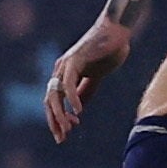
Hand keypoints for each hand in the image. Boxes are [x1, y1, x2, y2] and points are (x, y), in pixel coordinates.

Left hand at [43, 16, 133, 142]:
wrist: (117, 29)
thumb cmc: (107, 50)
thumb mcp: (94, 76)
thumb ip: (85, 91)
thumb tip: (77, 109)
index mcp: (64, 73)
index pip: (53, 101)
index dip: (57, 118)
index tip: (66, 133)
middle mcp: (60, 69)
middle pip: (49, 100)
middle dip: (54, 121)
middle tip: (62, 138)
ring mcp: (66, 63)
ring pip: (55, 94)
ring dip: (60, 114)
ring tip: (68, 128)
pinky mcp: (76, 59)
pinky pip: (69, 82)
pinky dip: (72, 98)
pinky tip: (78, 112)